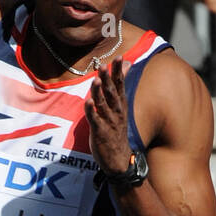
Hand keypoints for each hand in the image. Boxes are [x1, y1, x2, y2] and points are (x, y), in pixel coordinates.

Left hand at [84, 58, 133, 176]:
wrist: (119, 159)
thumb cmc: (116, 129)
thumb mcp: (120, 105)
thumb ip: (120, 84)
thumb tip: (126, 65)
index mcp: (120, 104)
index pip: (120, 84)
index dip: (118, 71)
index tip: (119, 57)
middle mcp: (116, 111)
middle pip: (112, 92)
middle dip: (108, 79)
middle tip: (104, 66)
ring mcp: (108, 121)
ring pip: (103, 104)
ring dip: (99, 93)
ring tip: (95, 80)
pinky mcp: (100, 132)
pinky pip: (95, 120)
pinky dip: (91, 111)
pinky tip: (88, 102)